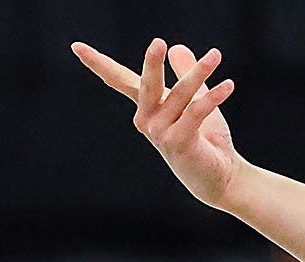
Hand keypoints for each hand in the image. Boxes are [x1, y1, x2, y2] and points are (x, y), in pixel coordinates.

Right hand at [72, 38, 242, 209]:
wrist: (223, 176)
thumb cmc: (207, 141)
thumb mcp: (196, 101)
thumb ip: (185, 74)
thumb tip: (176, 47)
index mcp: (147, 108)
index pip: (121, 80)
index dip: (99, 64)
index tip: (76, 47)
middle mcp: (147, 120)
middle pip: (145, 84)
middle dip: (151, 64)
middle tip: (158, 42)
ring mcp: (159, 133)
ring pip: (180, 95)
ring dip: (199, 74)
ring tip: (215, 55)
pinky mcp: (177, 142)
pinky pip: (195, 112)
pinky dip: (213, 96)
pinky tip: (228, 85)